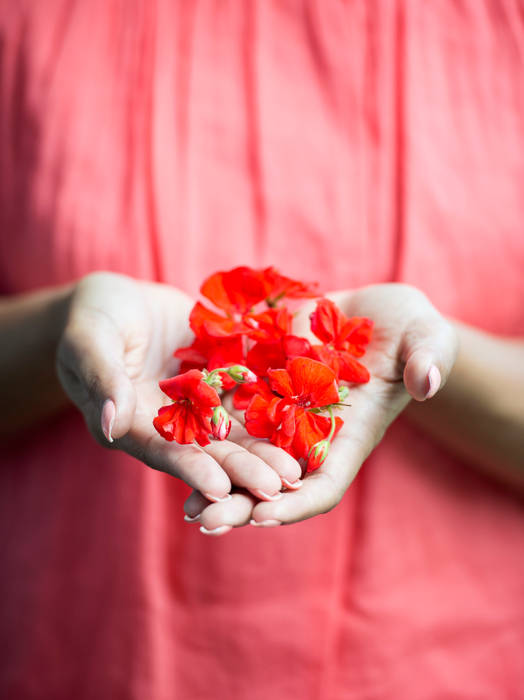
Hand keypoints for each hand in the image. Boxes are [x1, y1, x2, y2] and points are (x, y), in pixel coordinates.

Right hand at [56, 273, 300, 502]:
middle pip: (207, 452)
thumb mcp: (91, 339)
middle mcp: (167, 427)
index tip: (220, 488)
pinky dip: (272, 416)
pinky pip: (246, 402)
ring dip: (264, 453)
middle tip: (280, 488)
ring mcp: (196, 408)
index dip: (191, 470)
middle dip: (242, 470)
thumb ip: (103, 378)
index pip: (163, 452)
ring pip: (233, 435)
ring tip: (298, 472)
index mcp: (130, 426)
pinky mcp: (217, 386)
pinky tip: (303, 426)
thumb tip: (112, 425)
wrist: (120, 298)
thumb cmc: (94, 315)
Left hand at [183, 284, 457, 531]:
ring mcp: (280, 411)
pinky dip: (203, 432)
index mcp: (349, 437)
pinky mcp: (257, 382)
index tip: (266, 516)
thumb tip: (426, 382)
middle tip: (205, 521)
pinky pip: (226, 412)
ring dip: (215, 479)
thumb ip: (428, 357)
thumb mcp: (426, 335)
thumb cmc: (410, 328)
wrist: (371, 308)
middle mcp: (309, 434)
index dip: (296, 503)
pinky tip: (171, 439)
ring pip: (243, 456)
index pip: (324, 484)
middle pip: (273, 482)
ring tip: (185, 506)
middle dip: (242, 504)